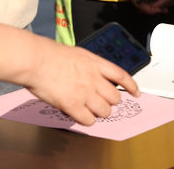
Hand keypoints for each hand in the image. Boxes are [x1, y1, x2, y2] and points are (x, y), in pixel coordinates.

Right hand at [0, 21, 139, 125]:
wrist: (37, 60)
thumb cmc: (51, 55)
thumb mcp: (78, 54)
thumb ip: (89, 65)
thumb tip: (94, 75)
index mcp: (96, 64)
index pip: (122, 76)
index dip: (132, 86)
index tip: (136, 92)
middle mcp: (94, 79)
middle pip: (115, 98)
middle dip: (111, 102)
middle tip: (103, 102)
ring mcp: (85, 93)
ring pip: (105, 111)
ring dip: (100, 112)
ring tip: (91, 109)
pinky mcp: (73, 105)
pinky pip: (89, 120)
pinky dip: (87, 120)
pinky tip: (82, 116)